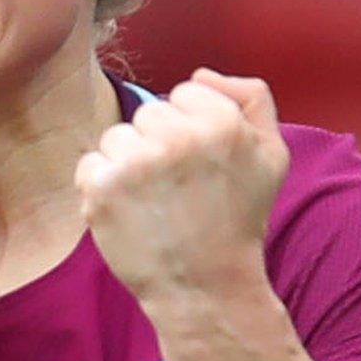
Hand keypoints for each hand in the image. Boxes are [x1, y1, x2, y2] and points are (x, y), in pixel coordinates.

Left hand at [75, 69, 289, 307]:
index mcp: (221, 121)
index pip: (184, 93)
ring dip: (129, 165)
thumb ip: (250, 98)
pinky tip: (130, 213)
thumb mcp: (271, 155)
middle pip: (148, 113)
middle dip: (159, 144)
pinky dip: (103, 188)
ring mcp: (135, 163)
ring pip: (117, 137)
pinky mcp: (101, 189)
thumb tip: (199, 74)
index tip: (202, 165)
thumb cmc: (238, 220)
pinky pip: (90, 165)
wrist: (206, 287)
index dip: (192, 128)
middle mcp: (177, 137)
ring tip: (154, 202)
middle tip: (178, 188)